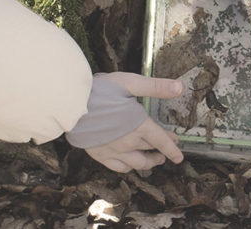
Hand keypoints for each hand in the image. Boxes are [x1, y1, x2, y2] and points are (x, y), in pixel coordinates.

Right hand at [66, 72, 184, 172]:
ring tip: (155, 161)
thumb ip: (155, 87)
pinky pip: (119, 167)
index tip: (180, 156)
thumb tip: (179, 88)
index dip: (172, 149)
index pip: (161, 141)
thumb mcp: (130, 83)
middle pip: (151, 149)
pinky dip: (129, 168)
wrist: (70, 104)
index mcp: (139, 125)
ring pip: (137, 163)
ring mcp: (114, 150)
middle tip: (168, 148)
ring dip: (149, 163)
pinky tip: (131, 165)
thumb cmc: (100, 90)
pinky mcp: (100, 155)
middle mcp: (129, 141)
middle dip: (162, 150)